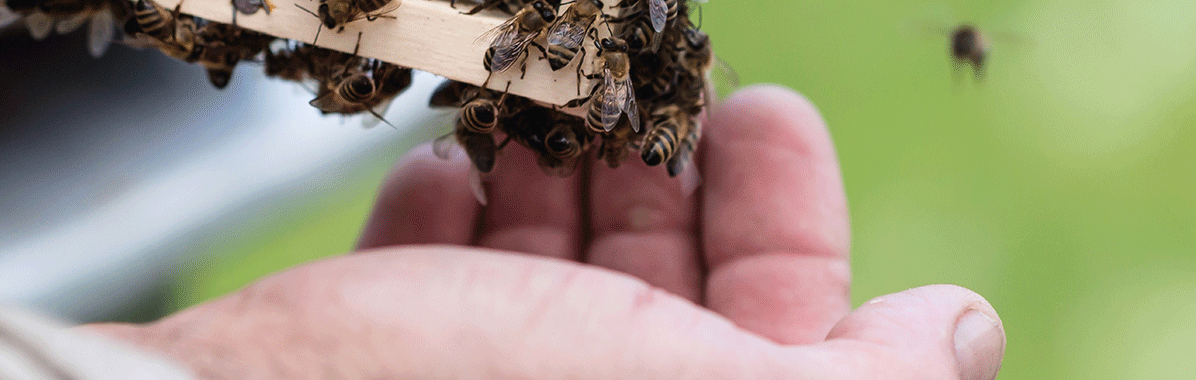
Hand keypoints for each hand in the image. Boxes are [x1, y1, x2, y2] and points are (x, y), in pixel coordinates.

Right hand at [81, 85, 1005, 378]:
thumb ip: (851, 379)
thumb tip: (961, 331)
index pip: (780, 336)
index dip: (787, 218)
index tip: (758, 106)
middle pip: (654, 293)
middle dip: (651, 174)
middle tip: (643, 77)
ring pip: (537, 274)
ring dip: (547, 177)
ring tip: (540, 106)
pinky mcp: (365, 368)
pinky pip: (425, 284)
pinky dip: (442, 218)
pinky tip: (443, 170)